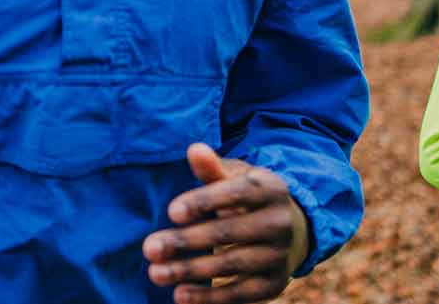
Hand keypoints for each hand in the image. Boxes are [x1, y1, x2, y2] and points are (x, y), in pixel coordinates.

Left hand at [142, 143, 308, 303]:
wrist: (289, 230)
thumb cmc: (247, 199)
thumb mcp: (234, 178)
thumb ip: (213, 169)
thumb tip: (194, 150)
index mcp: (270, 189)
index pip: (237, 193)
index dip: (204, 202)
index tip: (172, 212)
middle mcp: (280, 222)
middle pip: (229, 231)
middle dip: (186, 241)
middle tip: (149, 248)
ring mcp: (279, 255)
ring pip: (232, 264)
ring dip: (191, 270)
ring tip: (156, 273)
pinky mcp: (274, 284)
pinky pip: (240, 293)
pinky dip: (209, 297)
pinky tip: (179, 294)